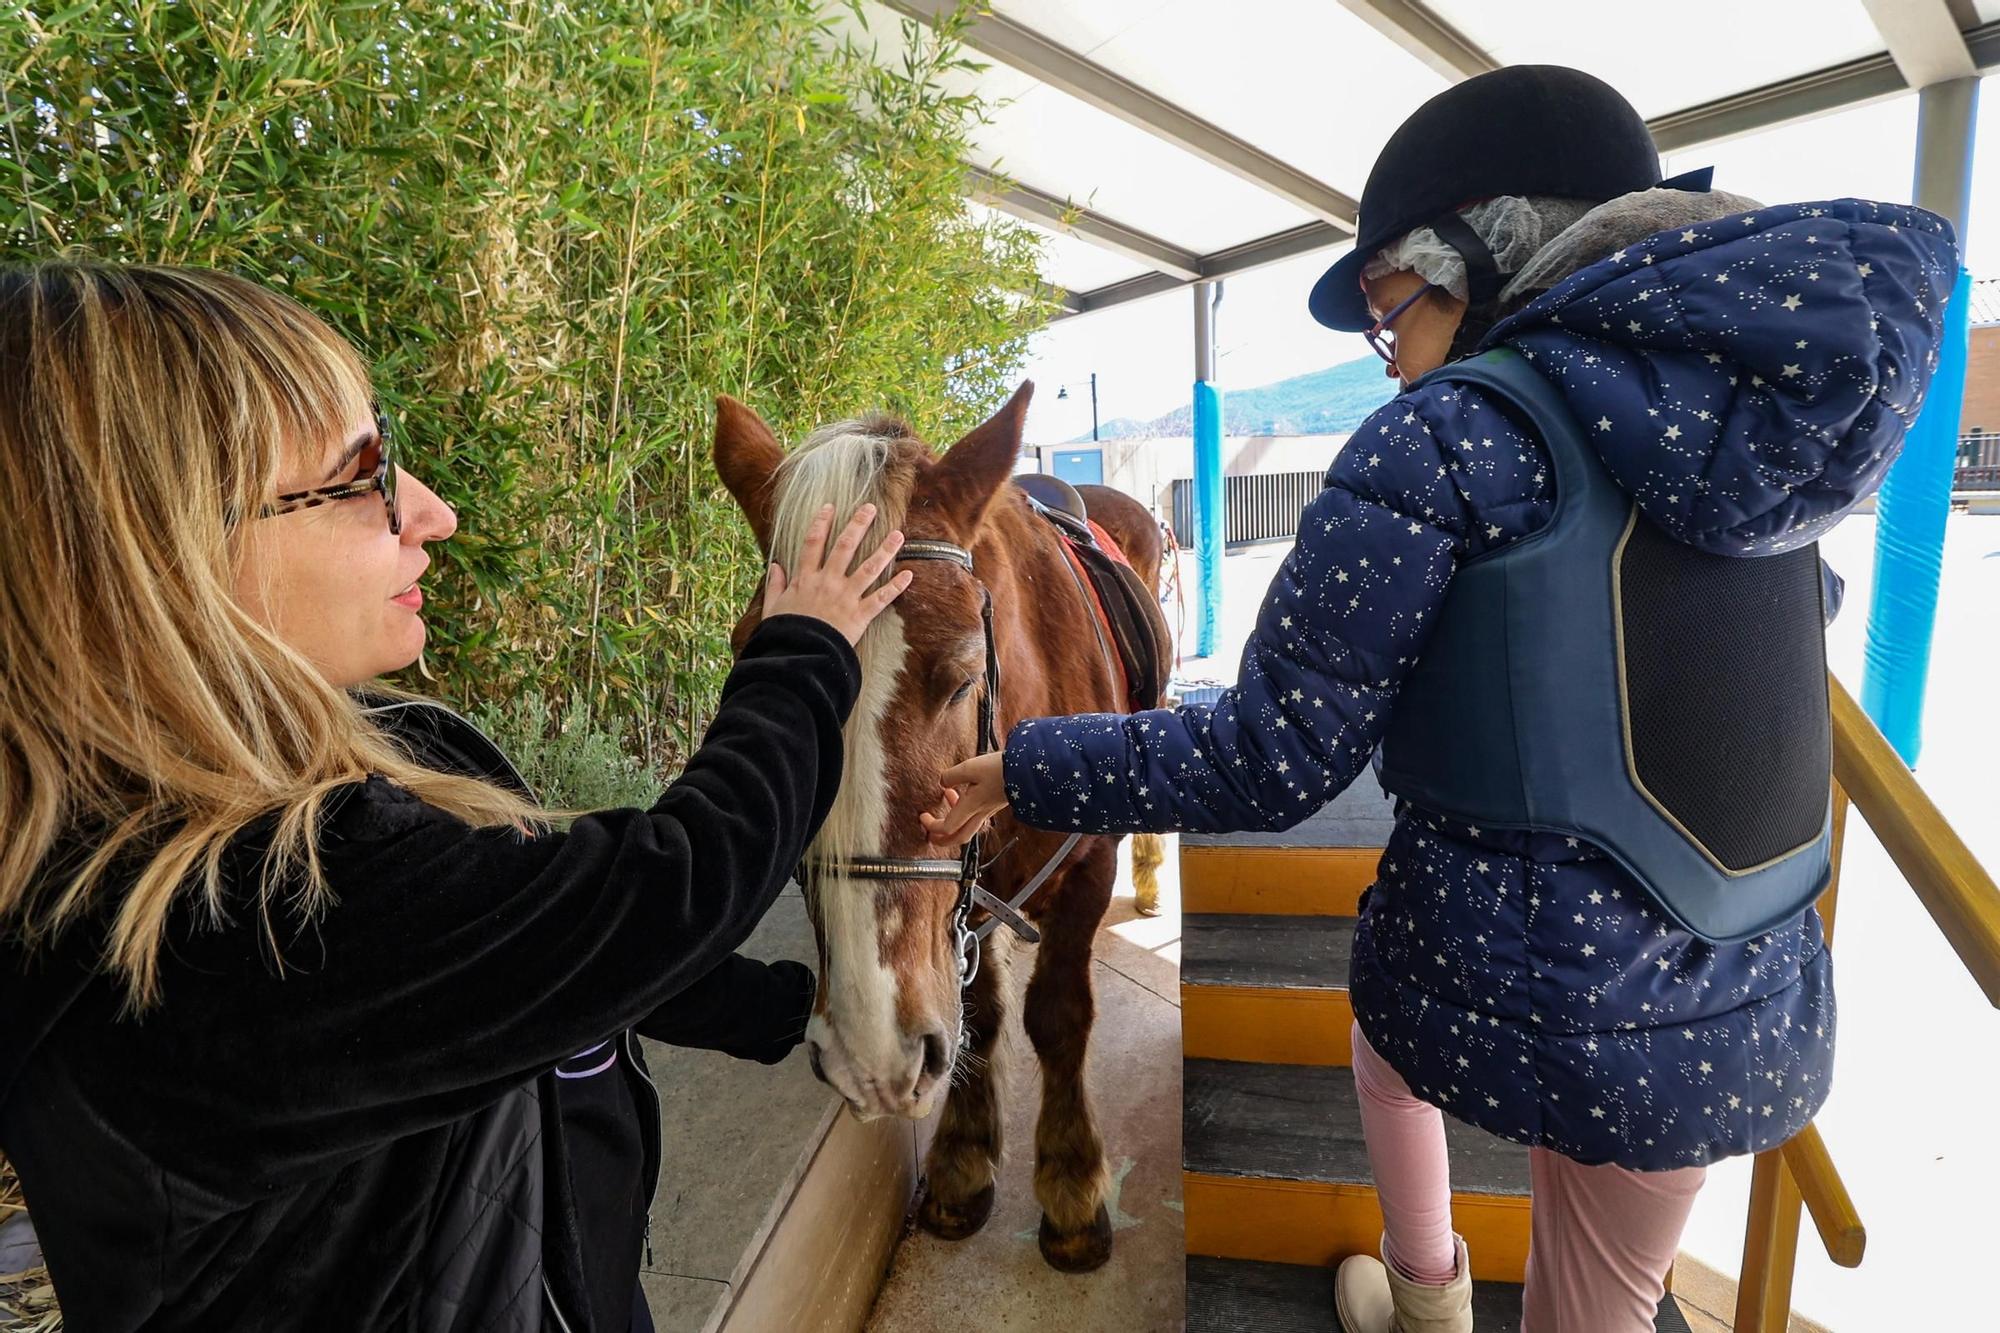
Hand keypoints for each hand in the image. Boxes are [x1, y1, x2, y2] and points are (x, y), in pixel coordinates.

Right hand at [762, 503, 912, 646]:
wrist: (799, 658)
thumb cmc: (784, 635)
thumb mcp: (773, 608)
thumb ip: (774, 586)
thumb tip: (775, 566)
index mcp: (805, 579)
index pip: (813, 543)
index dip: (822, 523)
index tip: (830, 507)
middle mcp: (827, 582)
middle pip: (845, 547)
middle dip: (858, 525)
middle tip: (871, 508)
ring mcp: (845, 597)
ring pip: (868, 568)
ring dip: (885, 550)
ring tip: (898, 534)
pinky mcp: (859, 615)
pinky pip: (881, 598)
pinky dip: (896, 587)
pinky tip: (909, 574)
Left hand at [920, 751, 1007, 845]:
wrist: (1028, 771)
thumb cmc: (1001, 770)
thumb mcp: (970, 767)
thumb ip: (952, 775)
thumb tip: (942, 782)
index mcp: (971, 807)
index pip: (947, 827)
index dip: (932, 826)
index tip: (923, 817)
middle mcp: (980, 813)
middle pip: (959, 838)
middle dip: (943, 840)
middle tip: (931, 835)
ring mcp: (989, 810)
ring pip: (968, 827)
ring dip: (954, 822)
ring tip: (948, 800)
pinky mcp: (995, 804)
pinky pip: (976, 816)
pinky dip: (965, 810)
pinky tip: (964, 792)